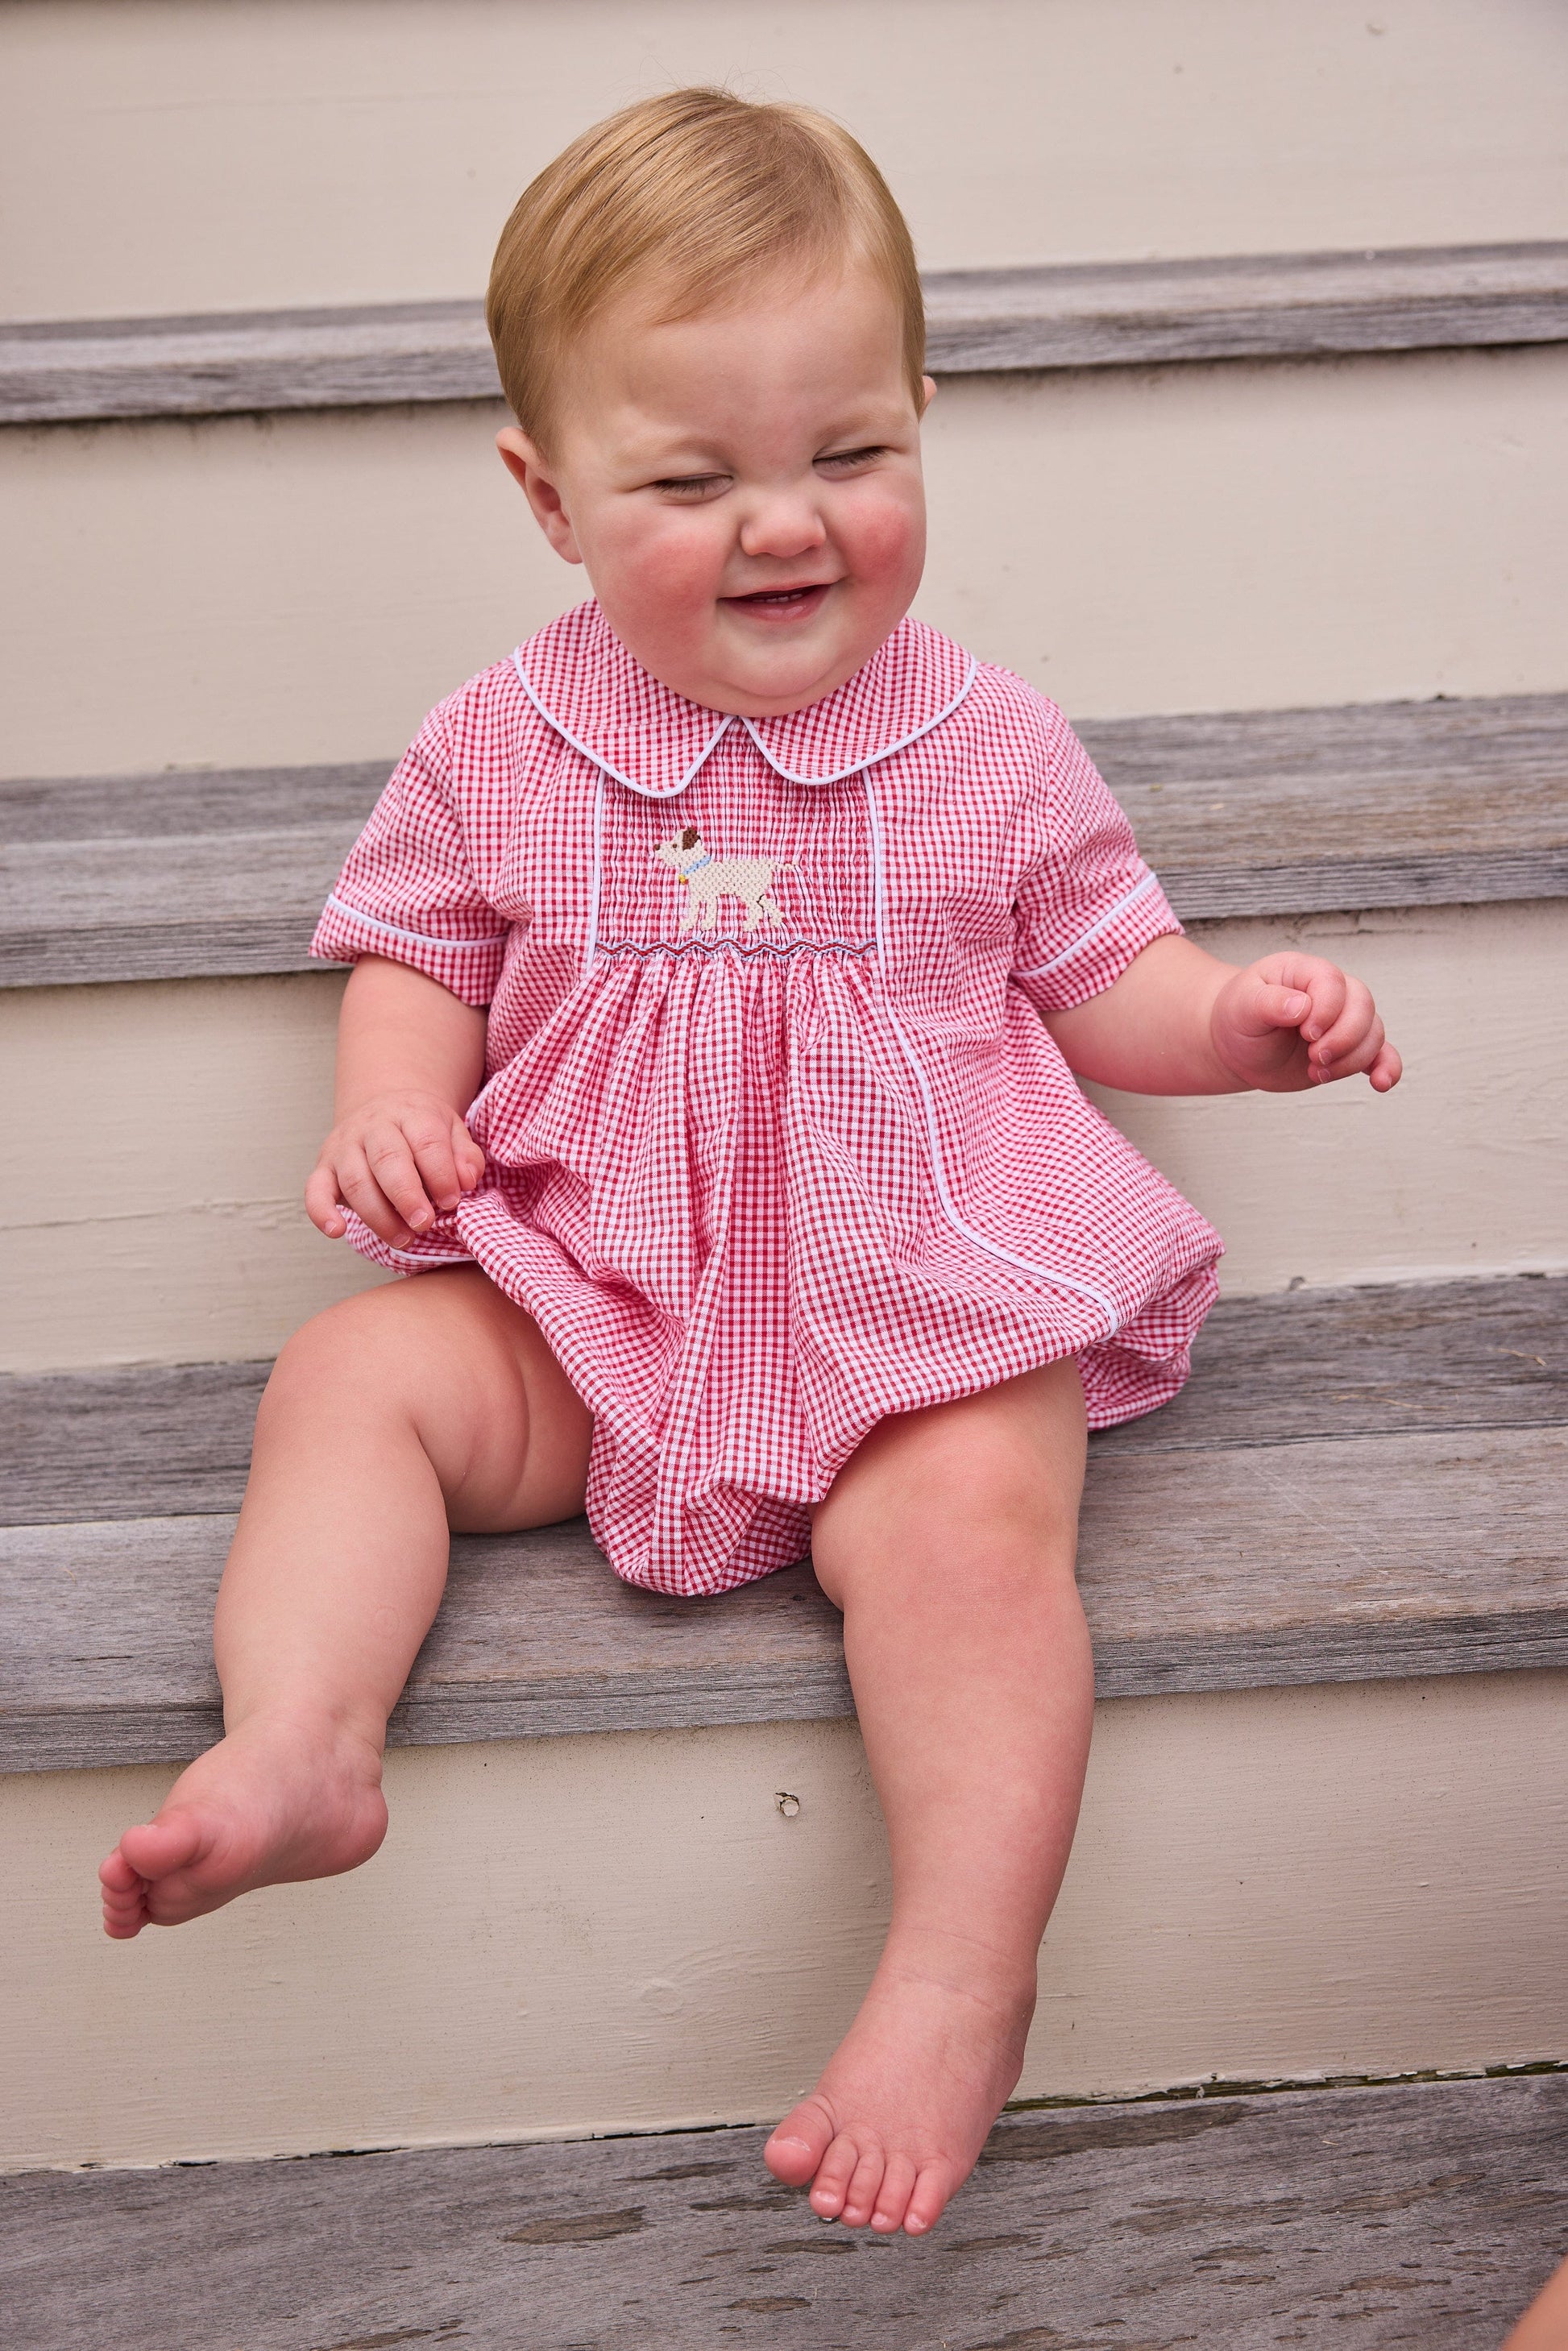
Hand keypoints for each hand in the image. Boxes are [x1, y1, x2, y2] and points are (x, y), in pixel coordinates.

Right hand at [305, 1091, 485, 1245]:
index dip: (441, 1174)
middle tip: (424, 1223)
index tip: (452, 1201)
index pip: (426, 1141)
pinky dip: (321, 1212)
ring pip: (356, 1181)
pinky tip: (337, 1231)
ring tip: (403, 1238)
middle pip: (387, 1160)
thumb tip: (467, 1180)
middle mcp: (373, 1127)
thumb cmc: (422, 1130)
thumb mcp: (452, 1132)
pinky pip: (315, 1189)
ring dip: (379, 1216)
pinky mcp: (324, 1167)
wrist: (383, 1108)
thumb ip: (465, 1156)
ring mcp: (344, 1146)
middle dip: (407, 1196)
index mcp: (410, 1114)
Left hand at [1210, 953, 1401, 1093]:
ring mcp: (1343, 1021)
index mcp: (1304, 972)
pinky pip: (1380, 1054)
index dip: (1327, 1010)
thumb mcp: (1242, 1006)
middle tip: (1313, 1058)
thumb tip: (1302, 1007)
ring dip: (1351, 1059)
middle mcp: (1331, 993)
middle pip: (1363, 1006)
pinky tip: (1381, 1083)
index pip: (1333, 982)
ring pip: (1372, 1033)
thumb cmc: (1238, 1018)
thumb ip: (1269, 1002)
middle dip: (1343, 1038)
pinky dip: (1387, 1068)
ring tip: (1315, 1073)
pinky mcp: (1348, 1049)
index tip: (1306, 1034)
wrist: (1236, 1046)